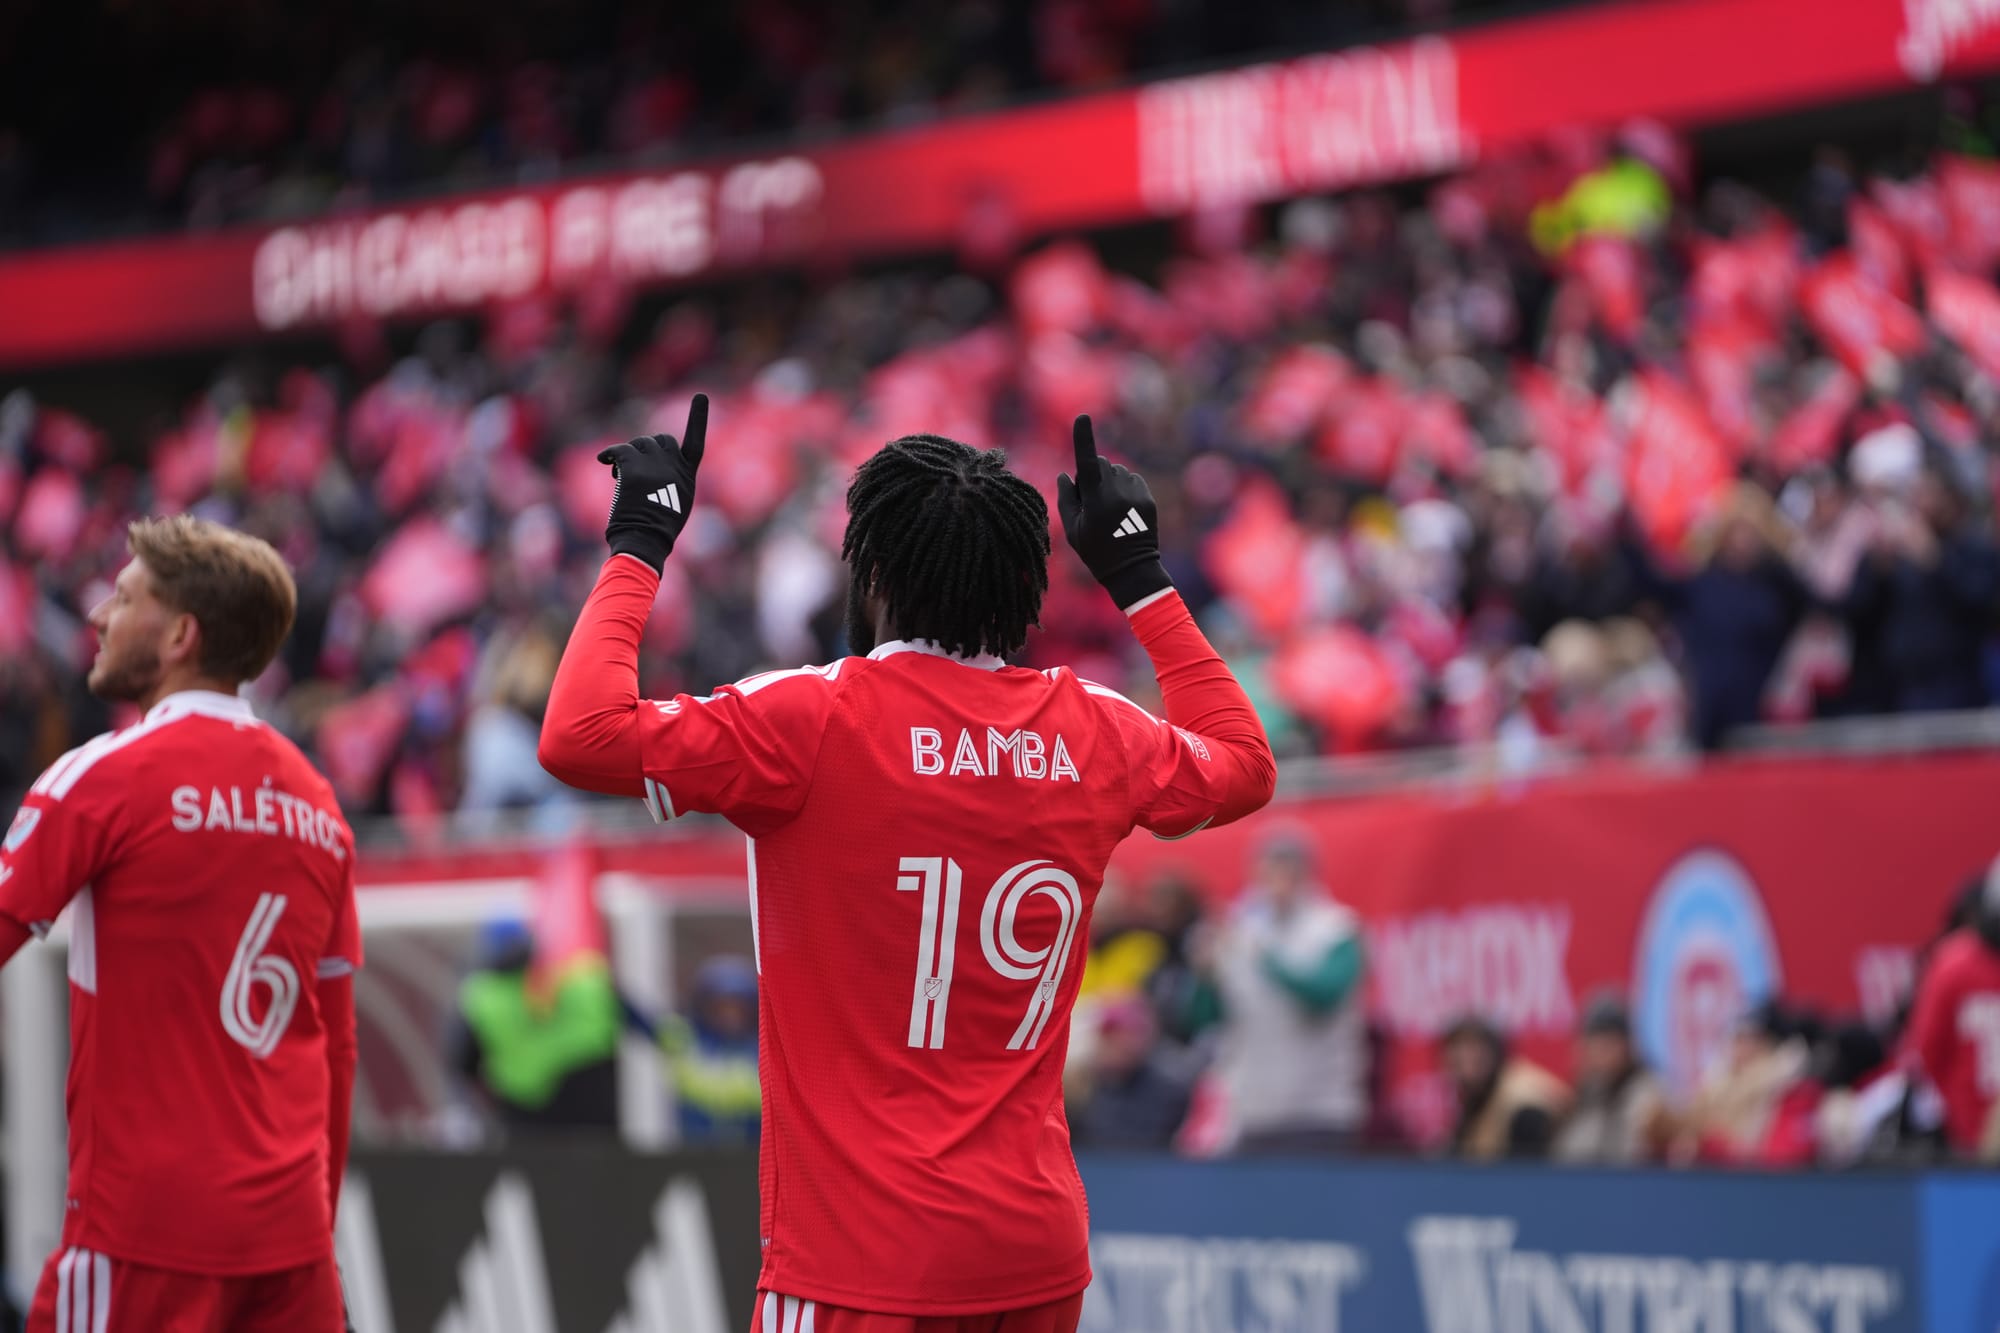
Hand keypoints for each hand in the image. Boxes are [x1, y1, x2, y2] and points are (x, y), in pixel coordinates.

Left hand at [596, 394, 707, 572]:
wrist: (644, 540)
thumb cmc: (657, 529)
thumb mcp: (677, 503)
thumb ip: (672, 479)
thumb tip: (656, 466)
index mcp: (687, 477)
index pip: (696, 443)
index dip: (698, 418)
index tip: (701, 396)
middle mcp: (673, 467)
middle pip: (661, 440)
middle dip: (647, 447)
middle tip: (634, 465)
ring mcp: (654, 466)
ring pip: (639, 444)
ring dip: (629, 454)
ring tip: (619, 474)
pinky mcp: (634, 469)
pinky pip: (619, 450)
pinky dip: (610, 454)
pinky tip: (605, 461)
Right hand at [1056, 415, 1172, 609]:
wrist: (1133, 571)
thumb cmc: (1096, 552)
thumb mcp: (1074, 530)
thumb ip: (1066, 499)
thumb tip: (1065, 474)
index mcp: (1095, 501)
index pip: (1086, 462)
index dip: (1083, 438)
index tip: (1083, 417)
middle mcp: (1116, 493)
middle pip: (1100, 463)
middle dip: (1092, 474)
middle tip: (1091, 502)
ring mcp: (1134, 495)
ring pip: (1116, 471)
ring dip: (1109, 482)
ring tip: (1109, 510)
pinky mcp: (1147, 498)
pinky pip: (1132, 479)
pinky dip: (1125, 488)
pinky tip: (1124, 510)